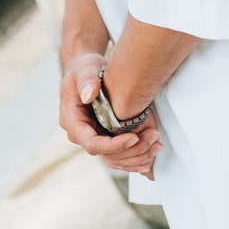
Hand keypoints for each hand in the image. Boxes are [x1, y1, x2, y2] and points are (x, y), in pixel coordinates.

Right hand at [58, 52, 162, 177]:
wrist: (84, 71)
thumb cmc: (83, 69)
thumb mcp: (85, 69)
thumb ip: (87, 80)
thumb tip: (89, 95)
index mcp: (72, 120)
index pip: (92, 143)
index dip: (114, 145)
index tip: (134, 138)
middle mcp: (80, 134)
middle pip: (106, 154)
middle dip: (132, 150)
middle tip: (153, 137)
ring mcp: (92, 137)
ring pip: (114, 159)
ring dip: (137, 156)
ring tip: (156, 145)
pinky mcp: (103, 138)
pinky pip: (118, 156)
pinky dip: (135, 157)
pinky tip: (151, 155)